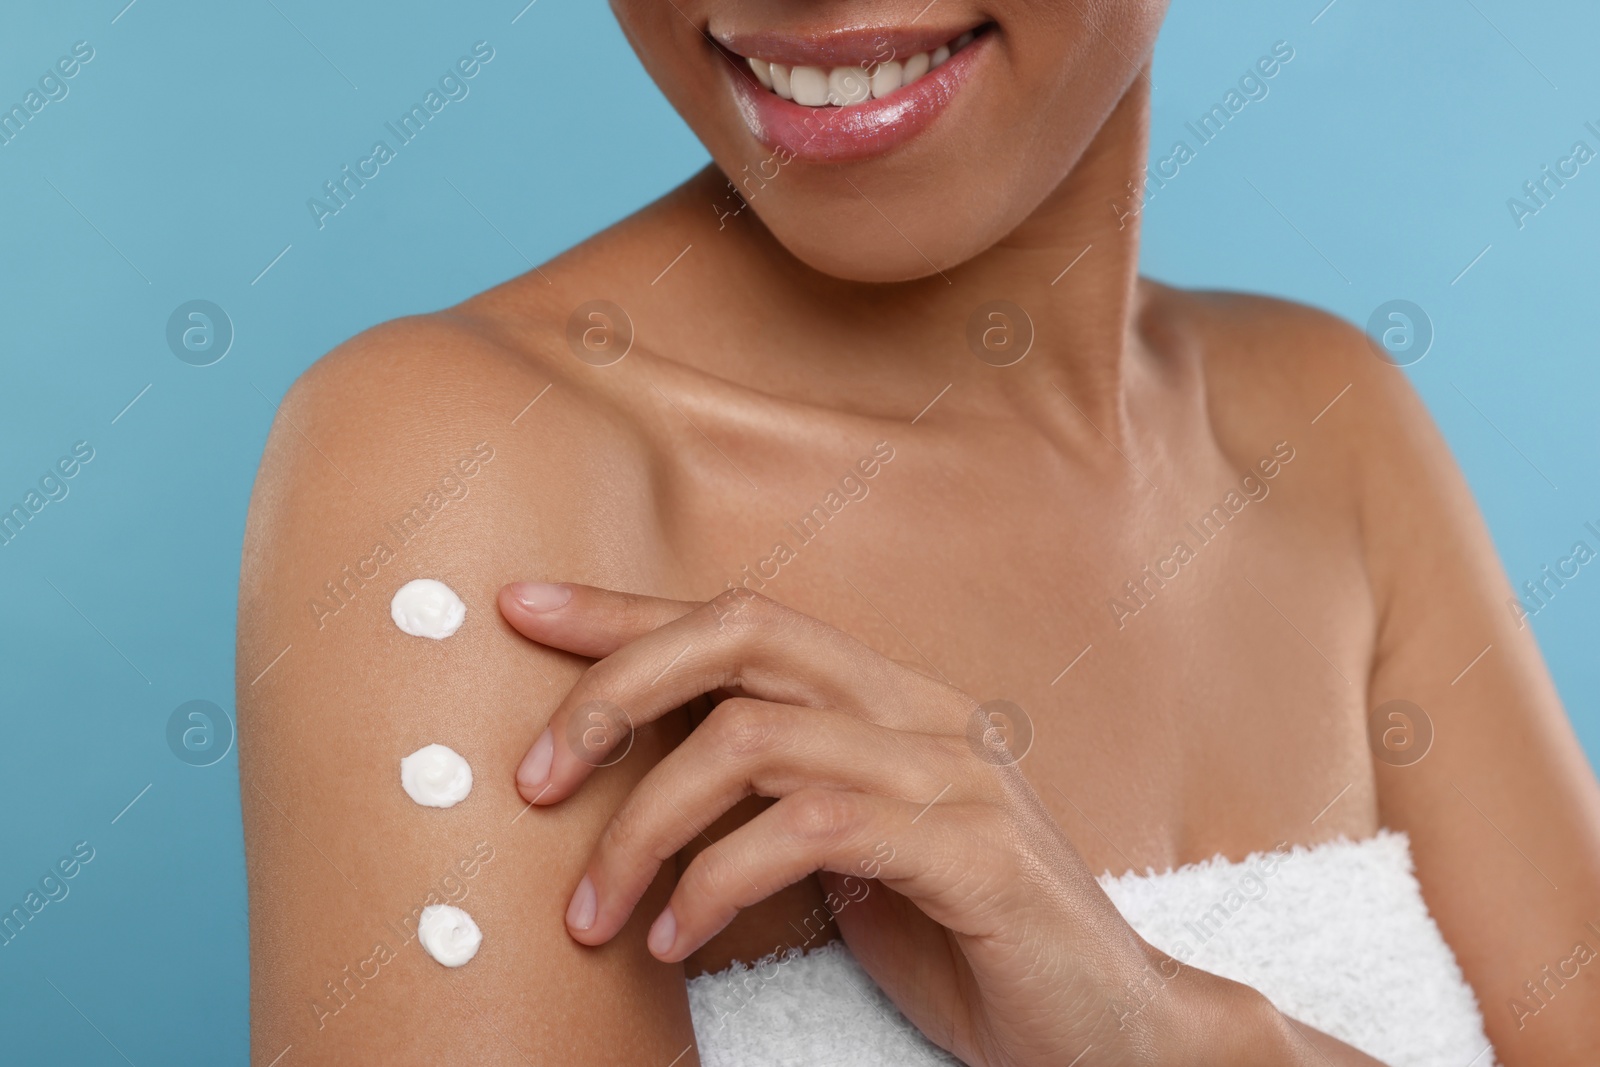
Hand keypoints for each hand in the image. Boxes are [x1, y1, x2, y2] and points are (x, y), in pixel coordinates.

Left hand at [497, 582, 1274, 1066]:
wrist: (1109, 1030)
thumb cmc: (963, 943)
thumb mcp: (848, 856)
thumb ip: (772, 802)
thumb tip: (639, 790)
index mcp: (887, 701)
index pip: (740, 621)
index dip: (626, 611)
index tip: (522, 610)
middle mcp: (919, 712)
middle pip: (740, 639)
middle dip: (616, 691)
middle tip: (534, 779)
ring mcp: (950, 772)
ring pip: (753, 739)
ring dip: (644, 826)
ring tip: (596, 914)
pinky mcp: (967, 849)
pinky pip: (808, 829)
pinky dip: (718, 880)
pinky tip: (677, 939)